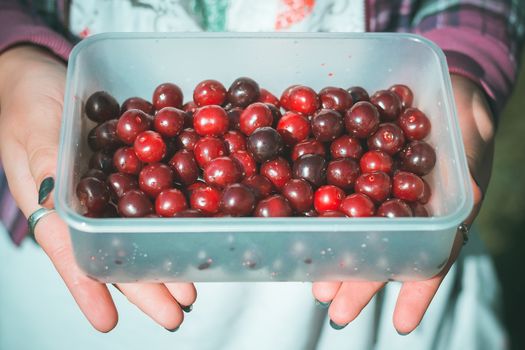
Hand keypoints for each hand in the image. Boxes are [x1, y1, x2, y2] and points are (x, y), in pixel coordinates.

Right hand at [0, 46, 195, 331]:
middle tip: (176, 312)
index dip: (88, 288)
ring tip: (191, 289)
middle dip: (147, 286)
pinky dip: (176, 218)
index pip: (71, 253)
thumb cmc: (27, 102)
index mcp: (55, 205)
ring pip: (141, 233)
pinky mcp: (133, 170)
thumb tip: (61, 200)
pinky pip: (157, 196)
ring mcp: (114, 190)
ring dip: (166, 261)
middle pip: (117, 252)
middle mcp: (89, 205)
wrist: (42, 77)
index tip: (107, 322)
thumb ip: (46, 164)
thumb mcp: (32, 131)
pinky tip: (196, 233)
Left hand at [311, 74, 493, 332]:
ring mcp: (377, 195)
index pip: (427, 259)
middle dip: (358, 282)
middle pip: (380, 252)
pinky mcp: (355, 169)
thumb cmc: (465, 122)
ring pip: (354, 231)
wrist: (443, 90)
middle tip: (333, 304)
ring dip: (335, 257)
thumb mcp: (471, 148)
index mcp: (434, 217)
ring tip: (316, 283)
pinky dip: (316, 205)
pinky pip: (333, 187)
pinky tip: (298, 220)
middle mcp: (402, 212)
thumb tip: (469, 200)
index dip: (415, 292)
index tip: (401, 323)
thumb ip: (467, 176)